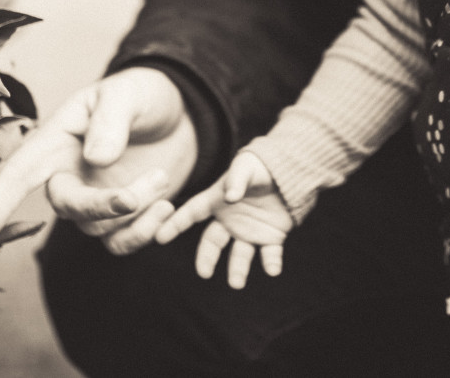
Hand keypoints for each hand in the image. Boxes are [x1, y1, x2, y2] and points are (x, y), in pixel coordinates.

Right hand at [0, 67, 197, 254]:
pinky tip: (167, 208)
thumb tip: (96, 158)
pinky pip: (120, 243)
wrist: (178, 113)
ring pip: (97, 228)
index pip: (22, 170)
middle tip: (135, 194)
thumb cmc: (141, 95)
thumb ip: (110, 120)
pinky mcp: (120, 218)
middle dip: (100, 206)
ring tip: (162, 178)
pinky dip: (144, 233)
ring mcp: (93, 198)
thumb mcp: (126, 94)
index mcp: (59, 140)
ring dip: (134, 213)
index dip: (0, 198)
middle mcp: (69, 174)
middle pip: (67, 206)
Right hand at [155, 151, 292, 288]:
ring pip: (239, 255)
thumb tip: (229, 197)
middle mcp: (230, 220)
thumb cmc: (261, 166)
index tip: (160, 236)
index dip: (176, 223)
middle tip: (204, 273)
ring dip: (237, 269)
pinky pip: (269, 254)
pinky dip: (271, 263)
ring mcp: (249, 230)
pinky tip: (273, 269)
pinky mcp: (271, 236)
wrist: (289, 172)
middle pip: (212, 242)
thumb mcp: (246, 166)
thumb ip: (237, 179)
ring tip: (237, 283)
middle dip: (206, 258)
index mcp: (217, 201)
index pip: (192, 213)